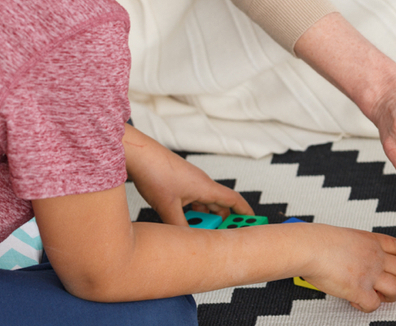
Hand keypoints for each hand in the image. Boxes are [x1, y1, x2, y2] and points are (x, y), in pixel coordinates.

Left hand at [123, 125, 252, 225]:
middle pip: (219, 206)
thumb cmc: (156, 174)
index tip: (255, 222)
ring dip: (203, 218)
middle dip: (222, 221)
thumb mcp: (168, 207)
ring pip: (204, 204)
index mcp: (206, 188)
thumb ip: (180, 226)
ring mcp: (191, 183)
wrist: (139, 154)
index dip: (245, 212)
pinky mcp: (179, 183)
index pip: (234, 200)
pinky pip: (193, 200)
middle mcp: (202, 184)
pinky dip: (192, 212)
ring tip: (197, 232)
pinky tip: (182, 220)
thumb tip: (187, 241)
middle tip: (222, 237)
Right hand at [301, 227, 395, 311]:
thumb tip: (353, 257)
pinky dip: (367, 307)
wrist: (309, 247)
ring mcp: (370, 273)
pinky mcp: (359, 290)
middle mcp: (375, 257)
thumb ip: (357, 247)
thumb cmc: (319, 241)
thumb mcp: (347, 236)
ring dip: (389, 296)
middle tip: (387, 286)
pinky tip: (356, 301)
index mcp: (372, 241)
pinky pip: (374, 305)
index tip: (392, 267)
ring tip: (376, 296)